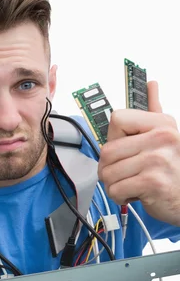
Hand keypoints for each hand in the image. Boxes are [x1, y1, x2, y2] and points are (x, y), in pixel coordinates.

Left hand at [98, 81, 179, 226]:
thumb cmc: (173, 169)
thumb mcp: (168, 135)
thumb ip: (155, 111)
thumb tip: (151, 84)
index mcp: (162, 124)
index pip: (117, 119)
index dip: (113, 138)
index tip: (124, 148)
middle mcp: (162, 138)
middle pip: (107, 151)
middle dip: (109, 168)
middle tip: (125, 173)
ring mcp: (157, 160)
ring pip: (108, 173)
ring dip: (115, 184)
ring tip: (133, 183)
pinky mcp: (152, 182)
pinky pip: (116, 189)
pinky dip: (120, 196)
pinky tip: (135, 193)